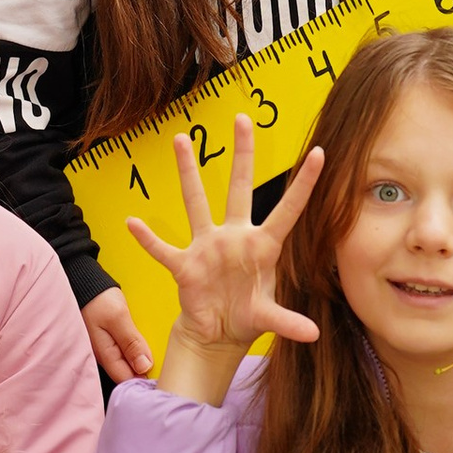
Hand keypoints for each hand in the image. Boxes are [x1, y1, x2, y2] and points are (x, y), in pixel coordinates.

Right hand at [83, 286, 152, 386]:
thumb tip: (144, 366)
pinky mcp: (111, 340)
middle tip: (164, 363)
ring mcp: (108, 348)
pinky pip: (127, 350)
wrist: (84, 283)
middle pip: (129, 373)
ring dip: (142, 358)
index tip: (162, 374)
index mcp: (106, 355)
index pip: (127, 379)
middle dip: (144, 370)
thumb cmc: (98, 299)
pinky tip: (146, 343)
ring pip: (129, 362)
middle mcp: (106, 356)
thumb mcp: (118, 318)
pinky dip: (137, 348)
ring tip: (159, 352)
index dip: (144, 379)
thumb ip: (131, 343)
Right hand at [127, 117, 324, 400]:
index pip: (288, 210)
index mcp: (261, 247)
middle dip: (241, 153)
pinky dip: (148, 239)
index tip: (320, 153)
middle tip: (242, 118)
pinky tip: (132, 223)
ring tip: (180, 139)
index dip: (304, 184)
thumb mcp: (268, 318)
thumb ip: (287, 321)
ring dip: (187, 173)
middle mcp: (234, 238)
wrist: (217, 333)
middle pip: (239, 188)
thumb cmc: (246, 316)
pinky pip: (163, 249)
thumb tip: (313, 334)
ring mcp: (207, 248)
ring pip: (196, 202)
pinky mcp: (185, 265)